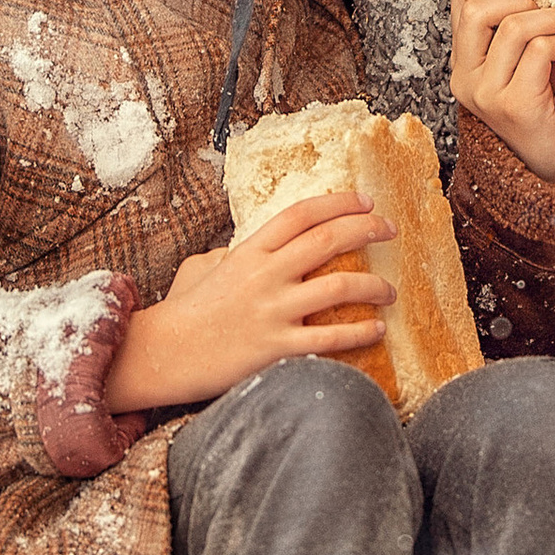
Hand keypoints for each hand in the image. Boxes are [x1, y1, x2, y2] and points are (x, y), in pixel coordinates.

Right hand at [100, 189, 394, 411]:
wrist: (163, 352)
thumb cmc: (183, 311)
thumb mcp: (203, 268)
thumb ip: (233, 254)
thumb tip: (256, 250)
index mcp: (249, 250)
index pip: (301, 214)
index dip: (338, 202)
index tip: (366, 201)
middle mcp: (265, 274)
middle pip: (327, 240)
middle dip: (367, 229)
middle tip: (390, 229)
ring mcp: (272, 311)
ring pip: (338, 288)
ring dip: (373, 287)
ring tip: (391, 291)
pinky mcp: (276, 347)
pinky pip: (329, 337)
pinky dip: (359, 333)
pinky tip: (376, 329)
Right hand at [451, 0, 554, 186]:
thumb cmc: (554, 99)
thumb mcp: (544, 45)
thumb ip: (553, 4)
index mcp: (465, 59)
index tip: (537, 0)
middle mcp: (465, 77)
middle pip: (478, 7)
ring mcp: (486, 94)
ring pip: (514, 26)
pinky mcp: (514, 105)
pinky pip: (538, 51)